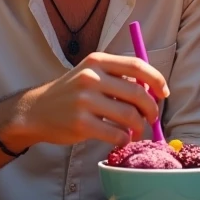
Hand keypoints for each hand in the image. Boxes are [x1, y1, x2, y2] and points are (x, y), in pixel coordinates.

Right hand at [2, 52, 169, 148]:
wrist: (36, 110)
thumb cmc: (71, 92)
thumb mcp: (91, 73)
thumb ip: (118, 77)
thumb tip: (152, 89)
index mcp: (97, 61)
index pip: (137, 66)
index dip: (156, 80)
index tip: (164, 93)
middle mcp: (91, 77)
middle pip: (137, 93)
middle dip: (151, 109)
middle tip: (153, 118)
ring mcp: (85, 101)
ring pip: (129, 116)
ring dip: (139, 127)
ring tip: (136, 131)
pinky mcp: (81, 124)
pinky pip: (115, 134)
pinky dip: (124, 139)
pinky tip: (121, 139)